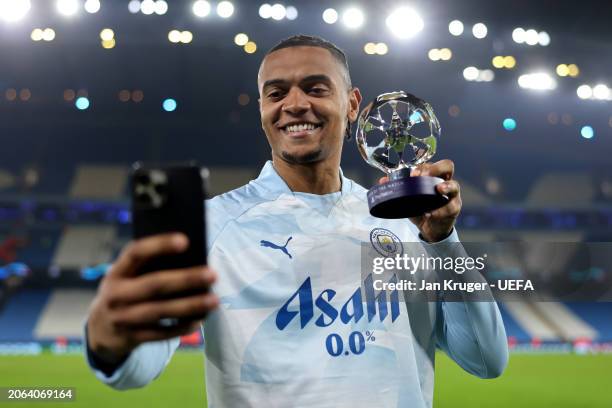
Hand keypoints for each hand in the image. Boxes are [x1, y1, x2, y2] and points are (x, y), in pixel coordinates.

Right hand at [86, 233, 218, 364]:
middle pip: (154, 285)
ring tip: (214, 300)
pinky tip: (200, 319)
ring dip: (190, 306)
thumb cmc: (125, 292)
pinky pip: (161, 334)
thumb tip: (190, 260)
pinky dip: (182, 326)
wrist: (99, 330)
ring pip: (160, 311)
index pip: (135, 253)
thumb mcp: (125, 277)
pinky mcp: (131, 338)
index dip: (159, 245)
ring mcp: (122, 319)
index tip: (185, 241)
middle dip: (185, 279)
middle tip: (212, 274)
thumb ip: (147, 268)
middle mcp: (115, 295)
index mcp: (115, 273)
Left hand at [378, 159, 461, 242]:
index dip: (423, 166)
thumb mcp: (409, 198)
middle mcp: (445, 181)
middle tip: (424, 176)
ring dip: (446, 186)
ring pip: (455, 185)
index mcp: (433, 176)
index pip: (432, 163)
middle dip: (435, 168)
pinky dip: (440, 210)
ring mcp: (452, 195)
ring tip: (438, 190)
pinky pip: (451, 207)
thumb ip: (398, 189)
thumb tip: (383, 181)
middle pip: (448, 166)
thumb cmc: (421, 208)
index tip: (412, 174)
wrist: (430, 228)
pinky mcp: (454, 209)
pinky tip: (431, 213)